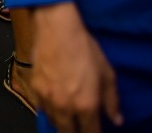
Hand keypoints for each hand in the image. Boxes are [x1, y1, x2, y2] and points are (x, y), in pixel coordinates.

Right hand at [30, 2, 122, 132]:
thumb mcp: (107, 73)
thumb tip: (116, 120)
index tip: (96, 132)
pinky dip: (49, 111)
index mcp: (87, 105)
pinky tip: (55, 105)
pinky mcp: (35, 89)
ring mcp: (48, 99)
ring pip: (54, 123)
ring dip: (63, 124)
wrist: (56, 29)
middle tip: (82, 126)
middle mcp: (66, 107)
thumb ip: (112, 100)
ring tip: (69, 118)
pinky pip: (41, 109)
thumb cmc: (85, 48)